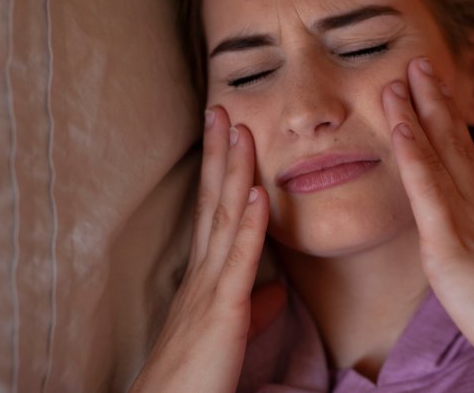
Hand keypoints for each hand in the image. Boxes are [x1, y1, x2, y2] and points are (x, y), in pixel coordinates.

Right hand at [131, 107, 270, 391]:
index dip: (222, 171)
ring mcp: (210, 289)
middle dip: (220, 154)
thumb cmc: (196, 375)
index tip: (229, 132)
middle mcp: (204, 274)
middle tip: (223, 107)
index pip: (216, 211)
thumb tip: (277, 290)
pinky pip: (238, 262)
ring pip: (225, 219)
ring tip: (241, 130)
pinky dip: (251, 226)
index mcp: (207, 277)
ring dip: (235, 173)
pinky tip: (260, 194)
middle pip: (214, 202)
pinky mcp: (221, 312)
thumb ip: (254, 306)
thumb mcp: (229, 331)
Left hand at [381, 57, 473, 345]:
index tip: (438, 90)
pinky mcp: (448, 237)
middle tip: (417, 62)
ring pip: (437, 154)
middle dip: (434, 100)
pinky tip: (400, 125)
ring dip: (417, 113)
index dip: (449, 121)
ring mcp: (463, 216)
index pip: (465, 156)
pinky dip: (413, 154)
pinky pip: (426, 188)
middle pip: (452, 142)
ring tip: (399, 78)